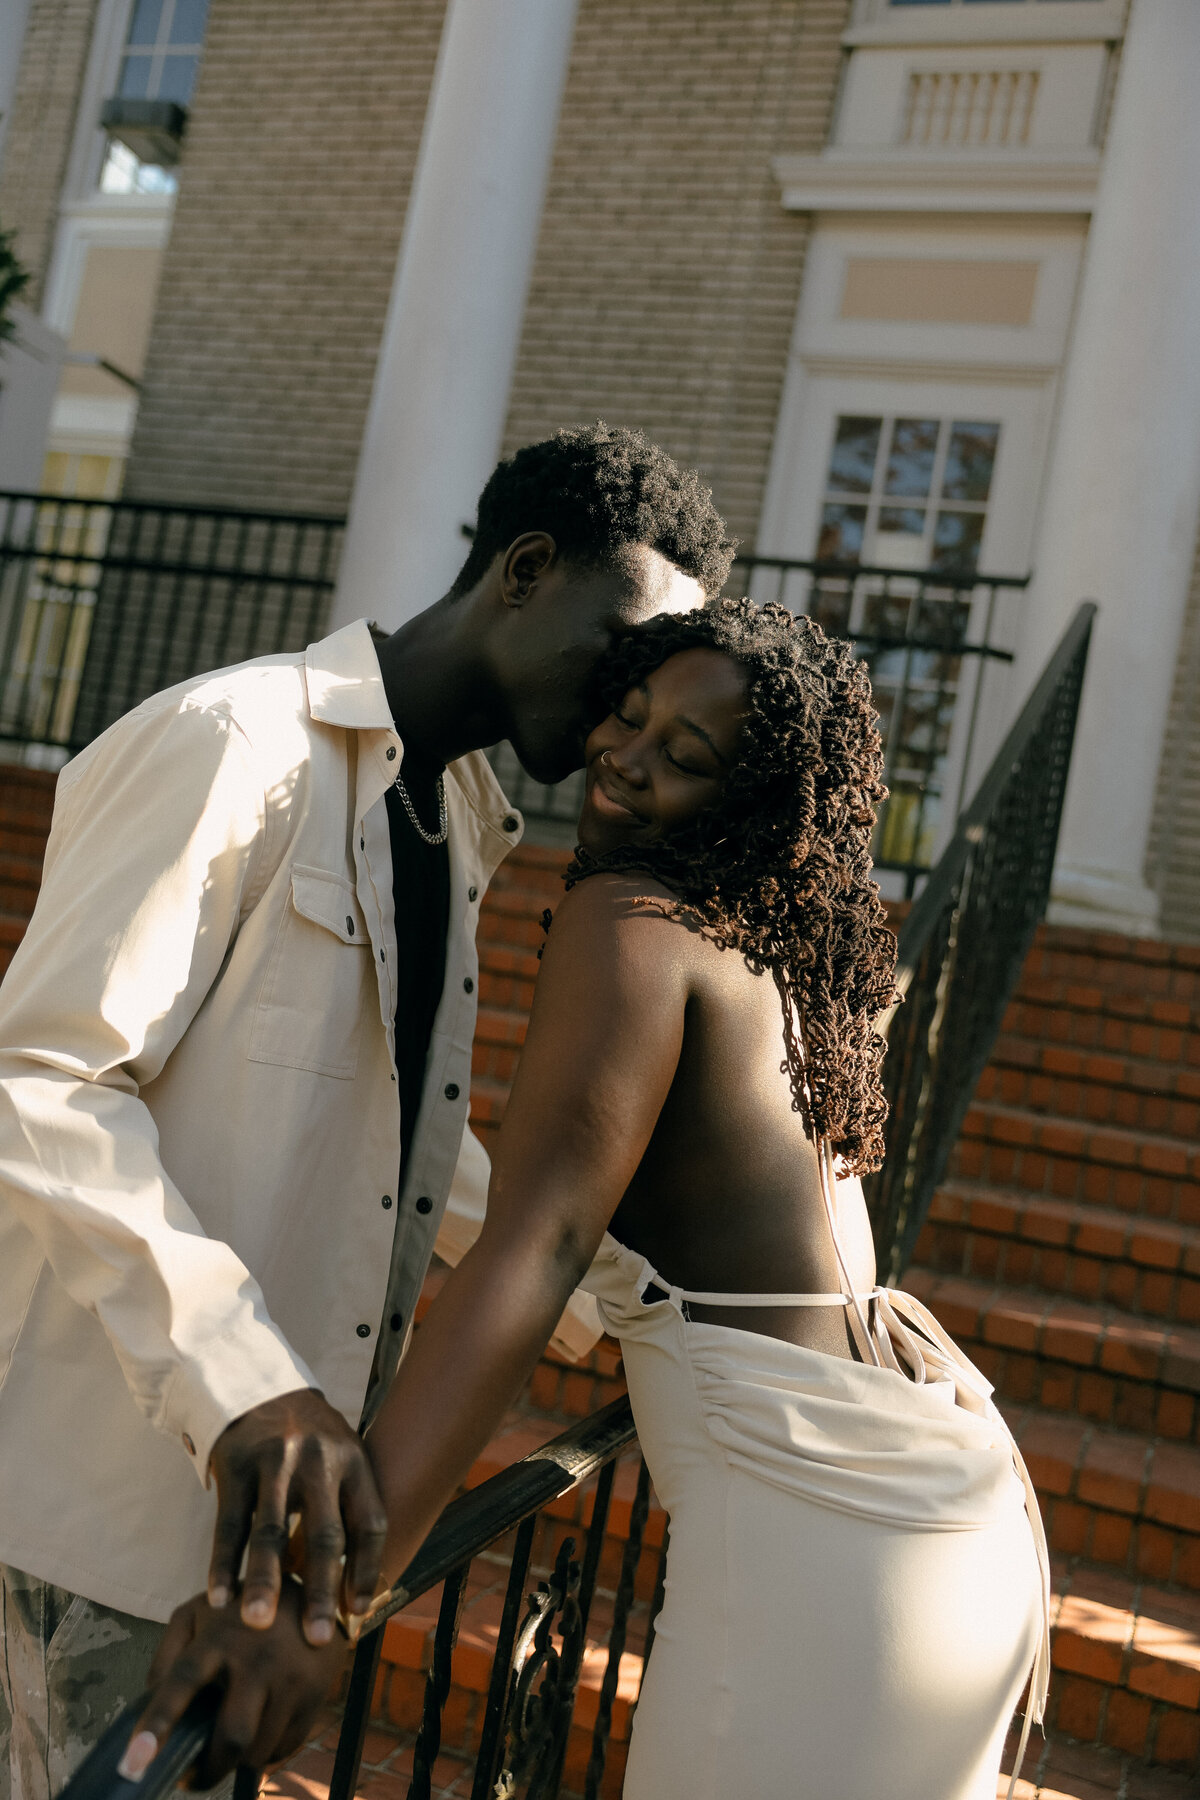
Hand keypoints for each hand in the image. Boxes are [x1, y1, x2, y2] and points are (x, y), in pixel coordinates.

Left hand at [118, 1584, 347, 1788]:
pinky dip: (265, 1752)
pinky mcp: (318, 1692)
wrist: (313, 1592)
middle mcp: (259, 1657)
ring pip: (258, 1749)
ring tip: (228, 1739)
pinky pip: (284, 1748)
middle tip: (190, 1776)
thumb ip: (168, 1655)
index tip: (132, 1765)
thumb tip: (148, 1708)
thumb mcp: (199, 1614)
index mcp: (221, 1635)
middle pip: (231, 1736)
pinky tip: (259, 1727)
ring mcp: (293, 1676)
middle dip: (207, 1770)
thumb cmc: (241, 1610)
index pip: (183, 1682)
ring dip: (236, 1759)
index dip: (157, 1723)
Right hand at [207, 1388, 386, 1644]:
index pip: (370, 1522)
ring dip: (264, 1580)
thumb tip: (360, 1594)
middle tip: (319, 1639)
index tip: (359, 1614)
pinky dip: (223, 1564)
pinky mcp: (236, 1466)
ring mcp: (275, 1462)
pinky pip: (230, 1523)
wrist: (261, 1388)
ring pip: (271, 1531)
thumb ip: (349, 1512)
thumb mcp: (342, 1459)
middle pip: (324, 1534)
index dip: (368, 1570)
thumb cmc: (310, 1441)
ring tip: (259, 1624)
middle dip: (320, 1590)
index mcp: (354, 1463)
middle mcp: (319, 1461)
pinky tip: (219, 1599)